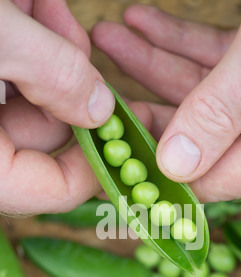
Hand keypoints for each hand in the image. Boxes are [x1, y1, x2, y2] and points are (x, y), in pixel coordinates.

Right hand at [0, 0, 114, 214]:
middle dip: (67, 83)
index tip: (124, 123)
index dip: (96, 161)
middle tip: (69, 36)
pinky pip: (7, 75)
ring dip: (44, 51)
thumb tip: (101, 109)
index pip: (51, 189)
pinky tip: (22, 3)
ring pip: (28, 99)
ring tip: (36, 5)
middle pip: (45, 136)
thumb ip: (52, 73)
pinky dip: (21, 39)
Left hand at [92, 2, 240, 201]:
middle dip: (145, 107)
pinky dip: (177, 39)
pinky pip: (211, 58)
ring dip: (150, 62)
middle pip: (199, 135)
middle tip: (99, 96)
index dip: (163, 174)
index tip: (114, 161)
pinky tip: (139, 21)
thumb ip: (223, 108)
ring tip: (107, 38)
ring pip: (198, 91)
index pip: (217, 178)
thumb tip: (175, 165)